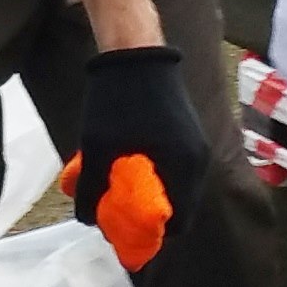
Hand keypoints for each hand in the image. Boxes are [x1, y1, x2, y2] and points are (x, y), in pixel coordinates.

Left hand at [70, 46, 210, 279]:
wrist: (135, 52)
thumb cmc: (116, 101)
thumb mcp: (97, 147)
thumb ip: (93, 188)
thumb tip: (87, 219)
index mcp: (183, 167)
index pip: (179, 224)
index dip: (151, 235)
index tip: (124, 230)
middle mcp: (198, 161)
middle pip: (178, 208)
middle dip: (148, 215)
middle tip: (117, 210)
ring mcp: (197, 146)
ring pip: (176, 189)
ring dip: (150, 194)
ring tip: (118, 185)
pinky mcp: (190, 134)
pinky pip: (176, 169)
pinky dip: (155, 176)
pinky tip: (127, 164)